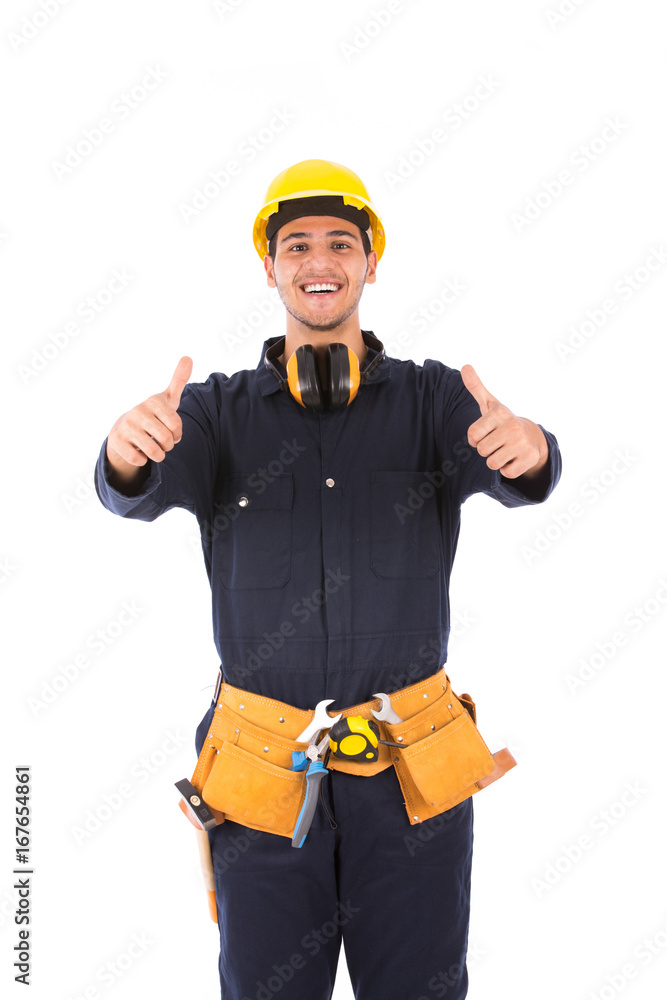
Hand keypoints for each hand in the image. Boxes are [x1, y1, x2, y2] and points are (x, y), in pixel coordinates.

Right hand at [106, 356, 192, 468]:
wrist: (124, 429)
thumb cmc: (153, 414)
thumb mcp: (167, 399)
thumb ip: (178, 380)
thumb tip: (188, 357)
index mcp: (153, 402)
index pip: (176, 425)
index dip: (178, 434)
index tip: (173, 432)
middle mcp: (138, 411)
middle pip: (166, 439)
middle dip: (169, 446)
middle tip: (164, 443)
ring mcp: (126, 426)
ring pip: (154, 451)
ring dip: (158, 455)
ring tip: (155, 449)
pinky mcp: (116, 441)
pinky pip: (138, 460)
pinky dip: (143, 460)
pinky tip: (139, 451)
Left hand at [461, 364, 547, 478]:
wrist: (531, 436)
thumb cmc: (502, 421)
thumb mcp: (489, 404)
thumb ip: (476, 387)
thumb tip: (465, 366)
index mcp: (499, 413)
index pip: (472, 436)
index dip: (475, 439)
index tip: (485, 433)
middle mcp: (512, 426)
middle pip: (481, 451)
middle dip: (487, 450)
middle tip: (497, 442)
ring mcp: (522, 442)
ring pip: (492, 463)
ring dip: (496, 460)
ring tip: (505, 449)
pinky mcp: (529, 458)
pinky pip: (506, 473)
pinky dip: (508, 469)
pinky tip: (514, 458)